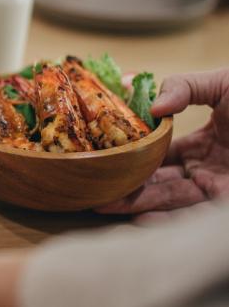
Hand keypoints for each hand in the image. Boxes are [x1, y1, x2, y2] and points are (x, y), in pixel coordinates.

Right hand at [97, 70, 228, 220]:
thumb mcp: (225, 84)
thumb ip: (185, 87)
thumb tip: (151, 106)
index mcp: (207, 143)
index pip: (161, 154)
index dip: (132, 156)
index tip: (103, 156)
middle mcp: (209, 171)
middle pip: (158, 182)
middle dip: (125, 186)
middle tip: (92, 188)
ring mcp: (218, 190)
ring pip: (169, 201)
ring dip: (135, 204)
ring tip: (101, 204)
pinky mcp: (224, 206)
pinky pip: (191, 218)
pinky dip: (165, 222)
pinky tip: (138, 219)